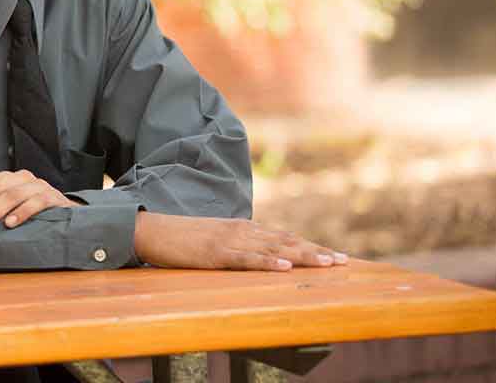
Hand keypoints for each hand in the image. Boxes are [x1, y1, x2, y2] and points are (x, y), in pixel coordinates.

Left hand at [0, 170, 76, 235]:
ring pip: (9, 196)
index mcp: (4, 178)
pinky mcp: (53, 198)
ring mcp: (36, 186)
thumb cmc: (31, 213)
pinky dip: (21, 213)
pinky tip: (10, 225)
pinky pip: (35, 203)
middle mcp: (19, 178)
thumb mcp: (8, 207)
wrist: (69, 214)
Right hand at [133, 212, 347, 270]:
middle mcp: (242, 231)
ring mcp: (230, 240)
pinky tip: (285, 266)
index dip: (310, 246)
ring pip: (275, 248)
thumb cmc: (181, 238)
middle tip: (344, 262)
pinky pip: (247, 258)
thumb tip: (256, 257)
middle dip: (317, 252)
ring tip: (327, 263)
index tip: (335, 256)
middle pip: (287, 241)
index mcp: (243, 228)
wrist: (152, 229)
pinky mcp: (216, 253)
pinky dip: (268, 261)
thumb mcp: (215, 241)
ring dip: (304, 256)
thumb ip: (237, 247)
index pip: (284, 237)